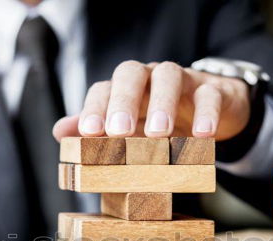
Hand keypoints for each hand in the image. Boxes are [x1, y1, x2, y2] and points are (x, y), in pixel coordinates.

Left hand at [53, 60, 249, 140]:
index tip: (88, 134)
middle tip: (118, 132)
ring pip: (170, 77)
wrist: (212, 109)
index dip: (94, 108)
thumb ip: (97, 130)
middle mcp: (150, 78)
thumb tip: (59, 132)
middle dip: (123, 101)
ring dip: (162, 104)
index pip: (104, 89)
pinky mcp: (213, 90)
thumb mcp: (131, 129)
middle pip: (131, 74)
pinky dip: (207, 113)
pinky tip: (203, 136)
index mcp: (126, 88)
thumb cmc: (161, 119)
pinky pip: (210, 95)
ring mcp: (183, 80)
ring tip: (159, 133)